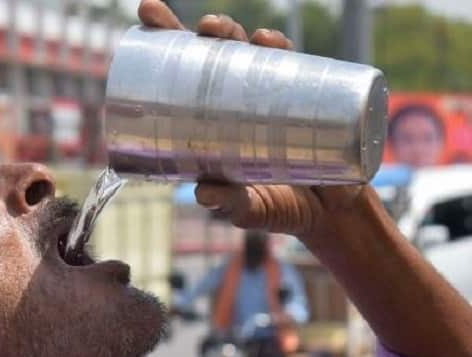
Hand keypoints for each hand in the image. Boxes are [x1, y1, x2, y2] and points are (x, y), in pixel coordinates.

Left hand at [137, 0, 376, 240]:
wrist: (331, 212)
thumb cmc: (280, 208)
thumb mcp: (251, 209)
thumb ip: (230, 203)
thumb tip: (202, 193)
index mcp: (212, 124)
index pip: (185, 76)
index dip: (167, 42)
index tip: (149, 14)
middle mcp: (237, 103)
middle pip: (216, 56)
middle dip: (206, 32)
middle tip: (201, 29)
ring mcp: (270, 97)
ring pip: (249, 53)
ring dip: (236, 34)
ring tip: (222, 31)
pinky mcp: (304, 99)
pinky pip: (292, 66)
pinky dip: (279, 51)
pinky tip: (267, 42)